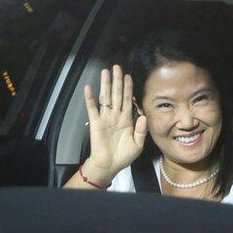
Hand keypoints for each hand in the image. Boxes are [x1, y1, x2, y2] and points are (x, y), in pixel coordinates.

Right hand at [81, 65, 146, 184]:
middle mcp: (116, 115)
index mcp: (127, 119)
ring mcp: (105, 118)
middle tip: (117, 67)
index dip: (128, 88)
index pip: (128, 99)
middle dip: (117, 81)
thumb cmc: (124, 155)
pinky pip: (92, 108)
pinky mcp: (96, 123)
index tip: (129, 76)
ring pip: (106, 97)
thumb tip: (143, 115)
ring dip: (105, 84)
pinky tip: (89, 88)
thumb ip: (141, 130)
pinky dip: (90, 98)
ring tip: (106, 72)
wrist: (109, 165)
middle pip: (117, 94)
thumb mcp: (138, 144)